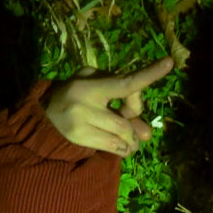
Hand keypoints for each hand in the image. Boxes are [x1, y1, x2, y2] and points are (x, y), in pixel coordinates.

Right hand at [43, 57, 172, 155]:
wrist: (42, 117)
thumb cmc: (75, 96)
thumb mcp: (95, 86)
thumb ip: (123, 101)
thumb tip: (147, 133)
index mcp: (91, 84)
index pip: (125, 82)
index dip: (148, 75)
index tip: (169, 63)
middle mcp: (85, 102)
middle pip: (126, 120)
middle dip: (134, 124)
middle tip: (137, 128)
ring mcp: (81, 122)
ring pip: (122, 135)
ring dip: (132, 140)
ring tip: (131, 141)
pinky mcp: (78, 138)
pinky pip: (113, 147)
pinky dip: (123, 149)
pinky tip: (122, 148)